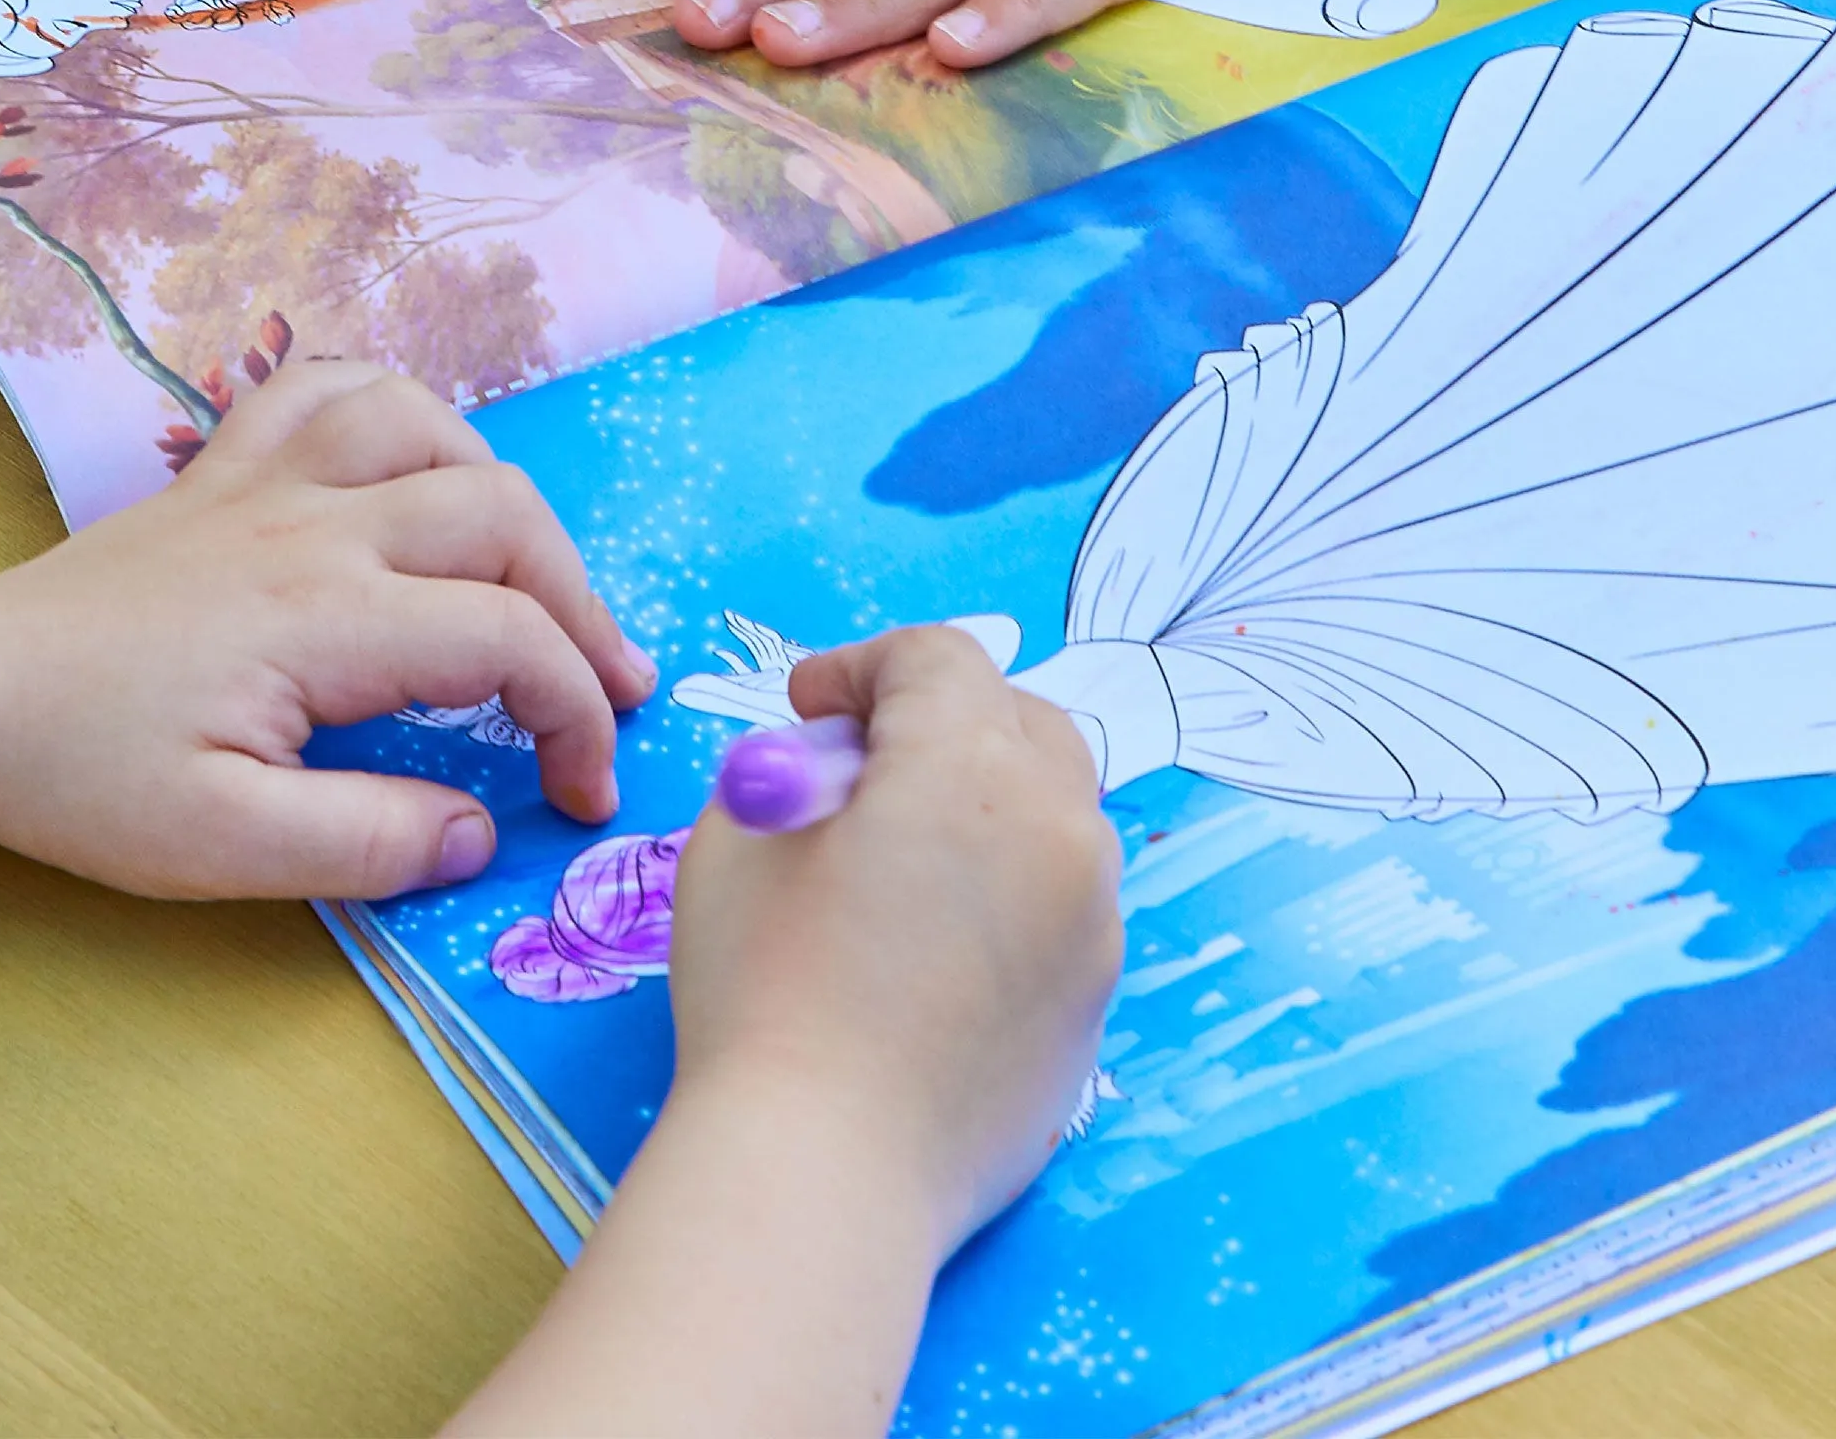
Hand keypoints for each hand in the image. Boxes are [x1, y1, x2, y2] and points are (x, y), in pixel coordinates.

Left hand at [0, 358, 655, 900]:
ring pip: (433, 426)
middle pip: (502, 514)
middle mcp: (313, 521)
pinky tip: (421, 466)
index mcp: (323, 617)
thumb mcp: (220, 849)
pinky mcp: (227, 465)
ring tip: (529, 579)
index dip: (573, 712)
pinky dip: (406, 411)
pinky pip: (337, 385)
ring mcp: (268, 476)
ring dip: (507, 497)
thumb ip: (365, 842)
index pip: (506, 639)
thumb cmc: (82, 777)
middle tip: (605, 689)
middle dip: (580, 602)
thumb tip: (482, 830)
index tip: (579, 791)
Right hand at [663, 629, 1122, 1256]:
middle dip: (943, 718)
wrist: (824, 1176)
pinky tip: (939, 951)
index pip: (936, 659)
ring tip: (908, 857)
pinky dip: (1011, 895)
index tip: (807, 710)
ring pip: (1057, 815)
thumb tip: (844, 776)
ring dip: (990, 804)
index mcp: (970, 765)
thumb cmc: (763, 991)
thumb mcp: (740, 834)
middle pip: (1021, 719)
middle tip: (865, 765)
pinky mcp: (1095, 1010)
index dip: (861, 666)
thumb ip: (799, 771)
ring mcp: (1094, 926)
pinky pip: (1061, 910)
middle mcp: (1059, 828)